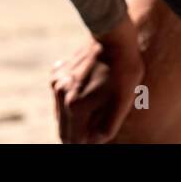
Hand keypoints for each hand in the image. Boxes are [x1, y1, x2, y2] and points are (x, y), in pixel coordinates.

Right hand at [50, 17, 145, 142]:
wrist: (113, 37)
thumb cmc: (123, 71)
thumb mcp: (123, 102)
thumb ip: (107, 127)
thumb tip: (94, 141)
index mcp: (75, 107)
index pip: (72, 140)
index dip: (83, 144)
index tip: (94, 140)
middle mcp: (60, 95)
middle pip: (63, 130)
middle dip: (77, 135)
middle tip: (93, 132)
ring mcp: (56, 81)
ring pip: (60, 113)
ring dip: (73, 118)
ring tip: (94, 110)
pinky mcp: (57, 71)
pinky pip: (60, 94)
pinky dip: (69, 100)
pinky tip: (87, 91)